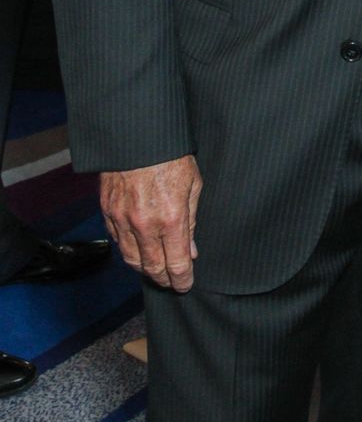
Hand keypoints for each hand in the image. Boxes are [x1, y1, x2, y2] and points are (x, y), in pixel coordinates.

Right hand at [100, 156, 202, 291]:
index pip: (176, 263)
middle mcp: (145, 224)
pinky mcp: (108, 211)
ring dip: (144, 269)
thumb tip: (190, 251)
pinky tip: (138, 250)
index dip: (182, 279)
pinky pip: (117, 241)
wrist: (139, 136)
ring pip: (131, 259)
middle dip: (164, 279)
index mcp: (171, 218)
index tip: (185, 285)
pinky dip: (129, 250)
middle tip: (172, 282)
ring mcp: (123, 219)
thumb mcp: (193, 185)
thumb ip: (192, 221)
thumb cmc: (172, 156)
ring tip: (155, 271)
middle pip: (152, 267)